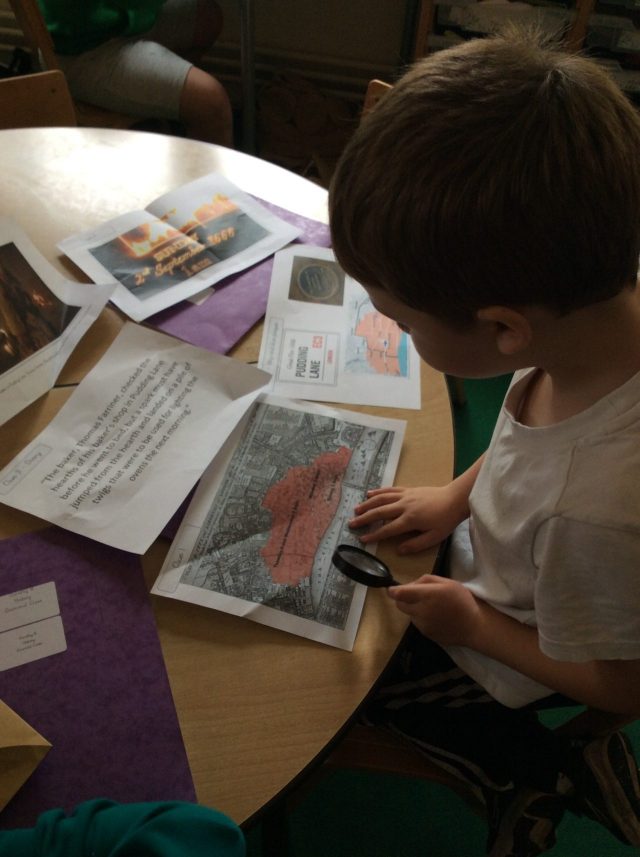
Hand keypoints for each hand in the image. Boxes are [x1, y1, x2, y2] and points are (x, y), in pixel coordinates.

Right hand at [349, 484, 466, 552]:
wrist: (455, 498)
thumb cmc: (446, 520)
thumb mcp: (434, 537)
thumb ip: (416, 544)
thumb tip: (398, 550)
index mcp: (410, 520)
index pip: (387, 529)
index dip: (374, 535)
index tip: (362, 539)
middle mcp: (404, 506)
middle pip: (380, 512)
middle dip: (364, 519)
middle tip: (351, 524)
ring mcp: (405, 496)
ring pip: (382, 499)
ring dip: (368, 504)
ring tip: (356, 510)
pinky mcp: (408, 489)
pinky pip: (390, 489)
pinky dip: (379, 491)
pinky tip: (370, 493)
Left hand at [388, 575, 482, 645]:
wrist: (474, 626)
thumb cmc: (462, 600)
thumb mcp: (447, 582)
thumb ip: (426, 580)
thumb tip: (410, 585)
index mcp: (426, 596)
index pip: (400, 594)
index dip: (393, 590)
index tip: (391, 589)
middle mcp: (421, 611)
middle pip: (400, 604)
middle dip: (403, 599)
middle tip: (417, 595)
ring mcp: (422, 625)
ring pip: (409, 614)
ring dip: (414, 609)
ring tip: (431, 607)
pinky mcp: (425, 634)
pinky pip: (417, 623)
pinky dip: (421, 618)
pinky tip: (436, 617)